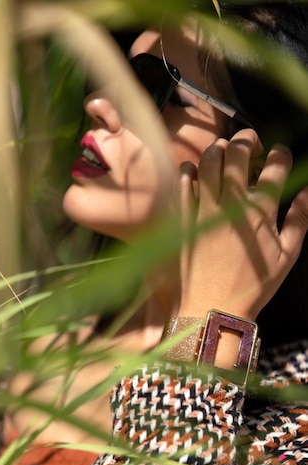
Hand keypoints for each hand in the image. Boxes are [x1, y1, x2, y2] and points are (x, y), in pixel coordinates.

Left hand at [177, 128, 307, 321]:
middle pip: (238, 154)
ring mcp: (203, 210)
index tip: (279, 155)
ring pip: (208, 162)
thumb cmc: (252, 287)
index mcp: (261, 212)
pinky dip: (190, 171)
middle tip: (251, 143)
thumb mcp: (286, 257)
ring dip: (219, 149)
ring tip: (225, 152)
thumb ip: (299, 221)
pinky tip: (196, 172)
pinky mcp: (182, 219)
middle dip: (248, 140)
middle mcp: (231, 205)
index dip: (280, 154)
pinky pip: (183, 184)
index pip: (275, 168)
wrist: (212, 308)